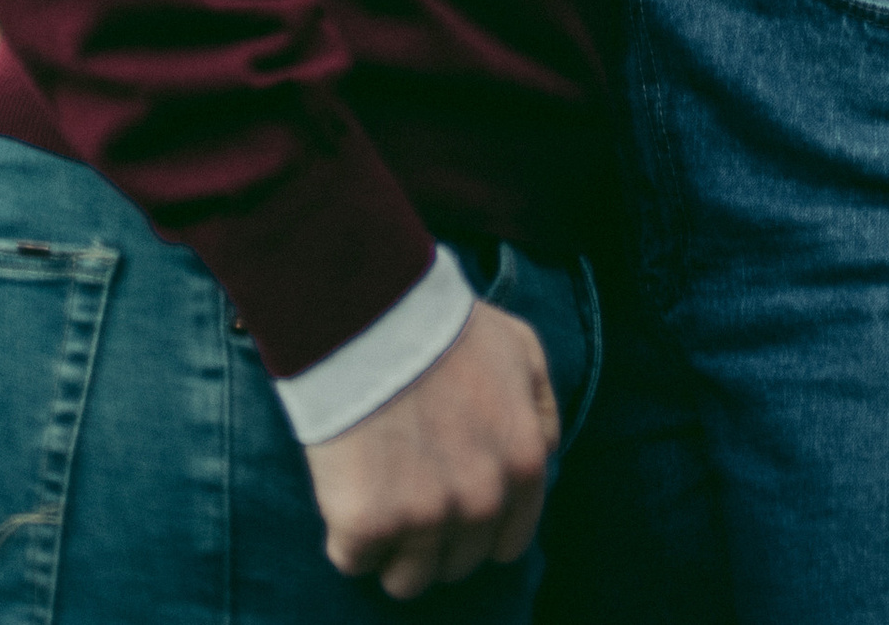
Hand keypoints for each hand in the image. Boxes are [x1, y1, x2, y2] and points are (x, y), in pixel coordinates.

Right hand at [304, 295, 558, 598]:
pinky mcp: (368, 524)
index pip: (508, 543)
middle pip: (457, 564)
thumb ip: (542, 407)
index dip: (477, 529)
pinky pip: (353, 559)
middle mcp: (483, 500)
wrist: (368, 310)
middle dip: (434, 536)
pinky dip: (346, 535)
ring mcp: (426, 517)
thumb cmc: (440, 324)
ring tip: (374, 497)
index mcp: (524, 464)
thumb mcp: (520, 347)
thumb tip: (544, 452)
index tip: (448, 505)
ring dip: (391, 548)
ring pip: (408, 579)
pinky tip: (344, 489)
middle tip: (404, 489)